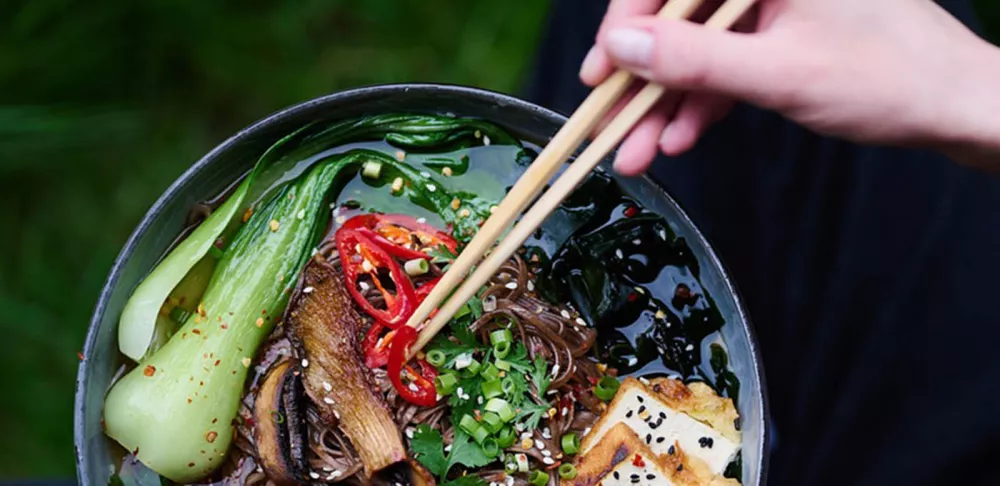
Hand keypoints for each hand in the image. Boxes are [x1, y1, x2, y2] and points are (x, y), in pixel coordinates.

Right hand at [581, 0, 999, 173]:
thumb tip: (621, 45)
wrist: (958, 108)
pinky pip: (726, 64)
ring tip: (639, 152)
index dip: (626, 24)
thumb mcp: (777, 73)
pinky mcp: (781, 34)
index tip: (600, 73)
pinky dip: (703, 103)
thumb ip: (694, 60)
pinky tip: (680, 137)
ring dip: (667, 104)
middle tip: (609, 124)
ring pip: (699, 49)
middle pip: (680, 20)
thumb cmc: (889, 78)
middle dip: (644, 80)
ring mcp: (774, 5)